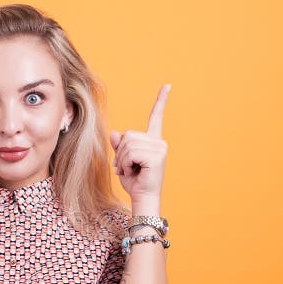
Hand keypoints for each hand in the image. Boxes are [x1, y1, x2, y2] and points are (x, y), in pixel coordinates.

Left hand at [110, 84, 170, 205]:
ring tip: (131, 170)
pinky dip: (125, 164)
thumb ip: (120, 146)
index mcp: (153, 141)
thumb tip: (115, 133)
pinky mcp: (157, 155)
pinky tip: (133, 172)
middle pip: (128, 135)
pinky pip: (130, 153)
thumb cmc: (134, 181)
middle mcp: (159, 142)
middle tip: (126, 167)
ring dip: (122, 160)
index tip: (167, 85)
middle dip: (121, 153)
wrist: (143, 198)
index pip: (156, 117)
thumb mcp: (123, 161)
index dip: (161, 101)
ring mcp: (159, 148)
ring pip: (127, 144)